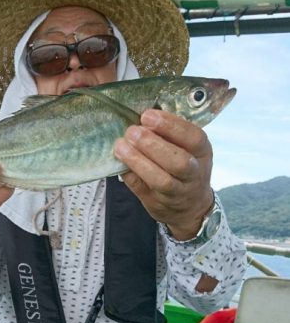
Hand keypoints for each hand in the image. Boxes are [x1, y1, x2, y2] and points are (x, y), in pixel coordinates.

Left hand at [114, 109, 213, 239]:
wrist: (191, 206)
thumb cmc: (185, 166)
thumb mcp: (188, 148)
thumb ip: (170, 134)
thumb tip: (141, 116)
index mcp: (202, 152)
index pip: (193, 138)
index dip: (171, 126)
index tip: (148, 116)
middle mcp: (194, 174)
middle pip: (179, 162)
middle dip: (153, 145)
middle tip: (132, 131)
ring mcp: (178, 192)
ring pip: (162, 181)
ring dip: (139, 162)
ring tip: (121, 147)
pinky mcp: (158, 204)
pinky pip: (142, 191)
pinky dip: (130, 176)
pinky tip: (119, 163)